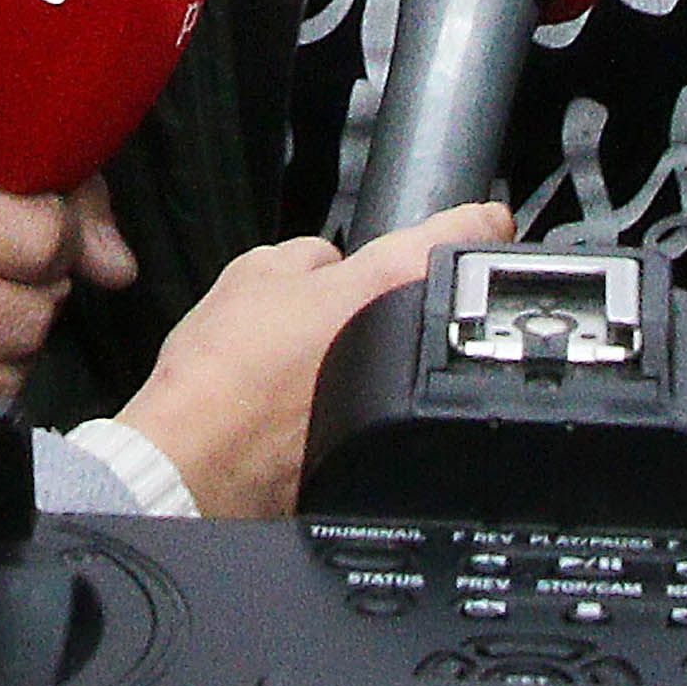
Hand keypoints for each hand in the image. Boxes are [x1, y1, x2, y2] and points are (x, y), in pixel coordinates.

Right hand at [114, 205, 516, 517]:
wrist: (197, 464)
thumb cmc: (222, 376)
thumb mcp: (256, 274)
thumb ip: (309, 257)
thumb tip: (328, 266)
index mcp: (389, 282)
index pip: (469, 232)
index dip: (481, 221)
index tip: (490, 222)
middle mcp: (412, 345)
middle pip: (436, 304)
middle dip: (409, 297)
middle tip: (367, 298)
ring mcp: (404, 404)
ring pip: (409, 357)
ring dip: (384, 354)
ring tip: (326, 361)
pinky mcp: (387, 452)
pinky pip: (384, 407)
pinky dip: (360, 402)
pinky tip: (315, 405)